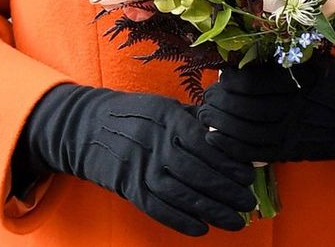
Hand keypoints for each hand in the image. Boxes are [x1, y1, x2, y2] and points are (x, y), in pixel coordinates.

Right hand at [14, 83, 255, 235]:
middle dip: (224, 189)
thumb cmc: (135, 114)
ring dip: (209, 209)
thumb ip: (192, 120)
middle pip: (193, 170)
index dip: (226, 160)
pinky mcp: (127, 186)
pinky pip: (156, 207)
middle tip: (247, 202)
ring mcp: (138, 165)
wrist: (87, 127)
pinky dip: (180, 220)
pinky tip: (201, 228)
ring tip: (234, 220)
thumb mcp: (163, 106)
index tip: (247, 175)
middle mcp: (153, 140)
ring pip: (178, 192)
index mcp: (166, 116)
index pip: (201, 141)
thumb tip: (228, 137)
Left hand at [199, 60, 334, 175]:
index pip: (255, 82)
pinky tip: (217, 139)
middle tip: (208, 96)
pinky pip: (256, 152)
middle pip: (246, 109)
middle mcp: (296, 109)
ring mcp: (294, 133)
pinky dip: (232, 147)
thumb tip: (242, 62)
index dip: (232, 80)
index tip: (222, 74)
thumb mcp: (313, 63)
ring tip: (208, 115)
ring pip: (248, 133)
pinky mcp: (293, 152)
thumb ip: (282, 63)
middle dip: (220, 103)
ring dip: (221, 125)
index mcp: (300, 81)